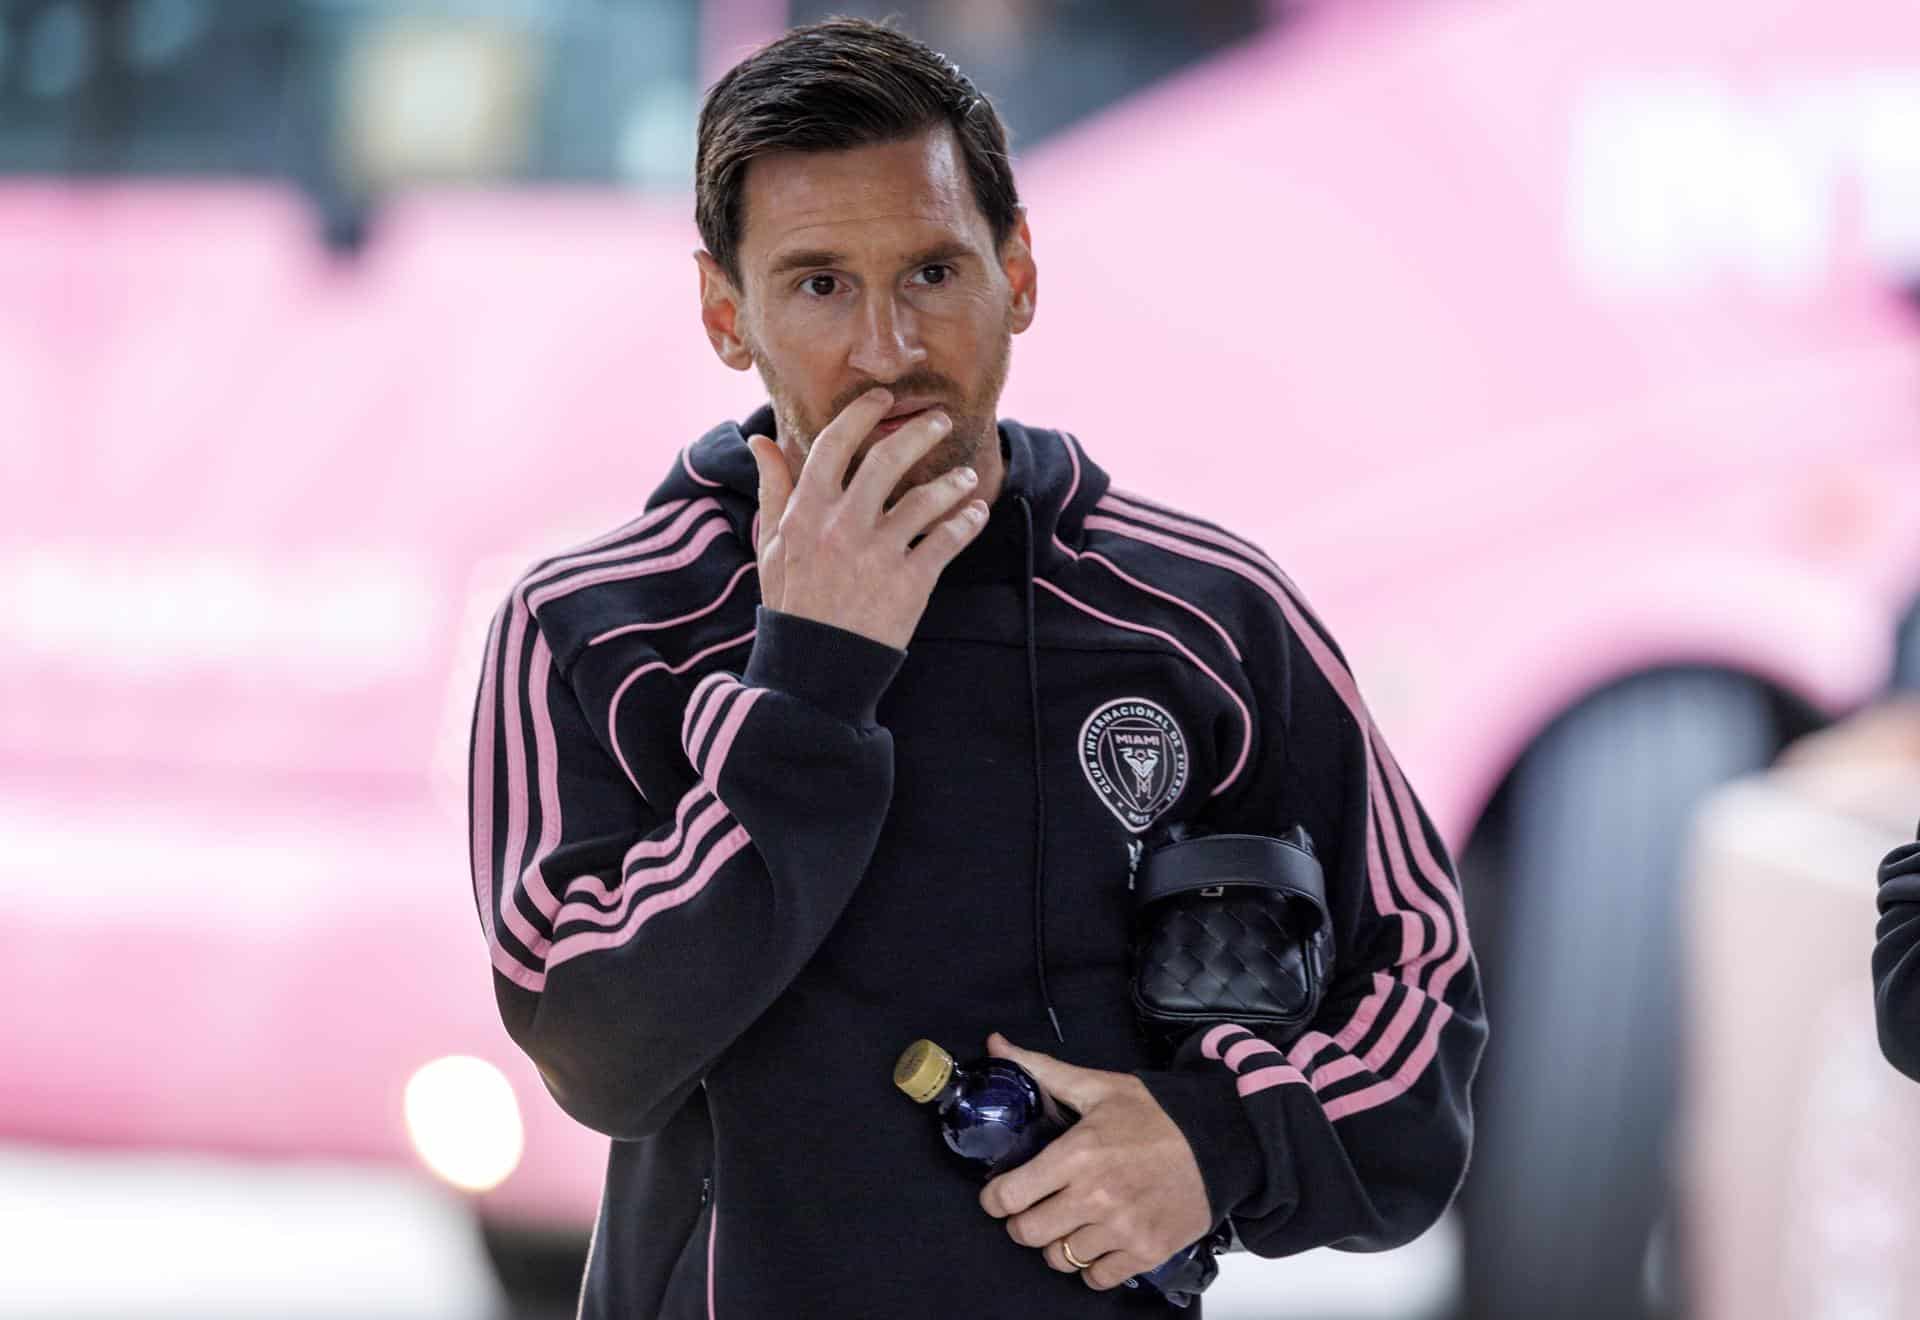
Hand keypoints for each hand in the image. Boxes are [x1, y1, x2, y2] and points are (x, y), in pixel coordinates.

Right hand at [745, 388, 987, 649]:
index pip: (833, 445)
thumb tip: (760, 442)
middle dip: (920, 433)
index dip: (860, 414)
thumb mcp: (773, 545)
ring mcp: (877, 555)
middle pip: (887, 460)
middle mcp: (841, 527)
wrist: (818, 667)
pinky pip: (947, 540)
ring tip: (968, 477)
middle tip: (941, 421)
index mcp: (805, 514)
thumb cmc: (795, 601)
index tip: (882, 400)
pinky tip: (976, 513)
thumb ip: (773, 490)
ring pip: (925, 500)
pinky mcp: (909, 584)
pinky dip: (968, 522)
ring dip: (954, 482)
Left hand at [977, 1032, 1213, 1291]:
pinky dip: (1092, 1266)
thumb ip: (1043, 1070)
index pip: (1009, 1196)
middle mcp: (1095, 1197)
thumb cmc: (1158, 1114)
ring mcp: (1122, 1228)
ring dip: (1058, 1244)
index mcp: (1077, 1154)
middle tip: (1033, 1210)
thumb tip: (997, 1045)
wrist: (1220, 1139)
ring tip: (1069, 1224)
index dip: (995, 1198)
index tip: (1000, 1195)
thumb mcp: (1098, 1086)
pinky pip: (1098, 1278)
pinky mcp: (1147, 1251)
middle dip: (1022, 1223)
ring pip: (1060, 1259)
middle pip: (1028, 1233)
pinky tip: (1097, 1243)